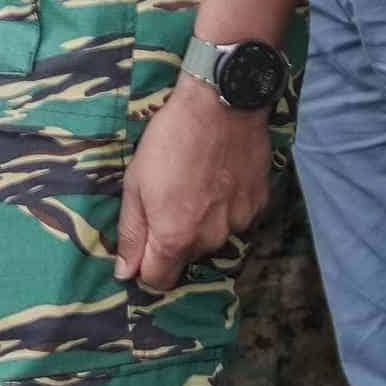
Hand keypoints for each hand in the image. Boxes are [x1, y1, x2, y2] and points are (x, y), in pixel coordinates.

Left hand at [114, 80, 268, 286]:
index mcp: (176, 238)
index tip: (142, 245)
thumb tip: (125, 273)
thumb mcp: (135, 184)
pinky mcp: (260, 205)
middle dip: (173, 238)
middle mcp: (211, 240)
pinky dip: (226, 206)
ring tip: (196, 182)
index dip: (144, 266)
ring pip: (212, 238)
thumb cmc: (169, 141)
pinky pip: (236, 219)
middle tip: (169, 197)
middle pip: (186, 257)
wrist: (222, 105)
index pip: (158, 280)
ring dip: (202, 222)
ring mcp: (240, 223)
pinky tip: (219, 177)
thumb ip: (132, 233)